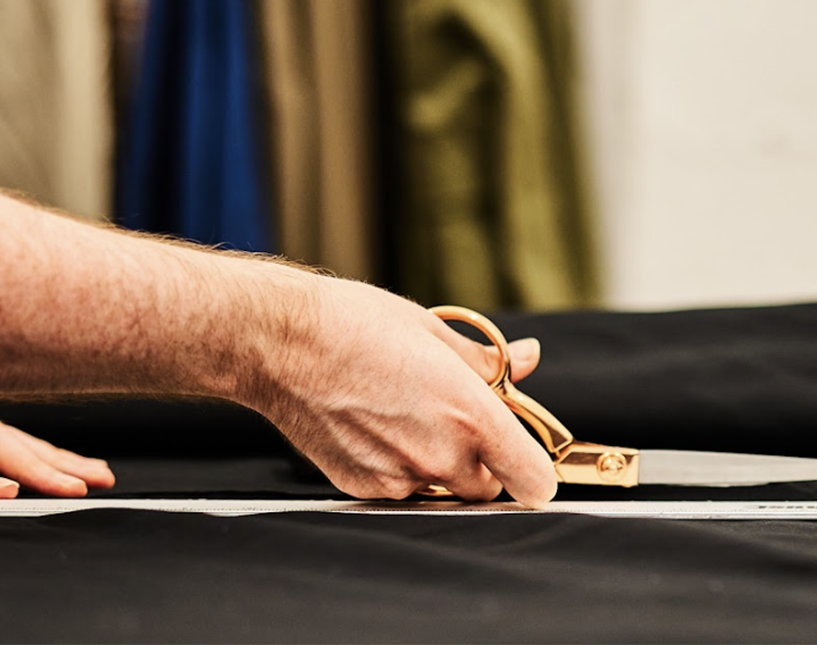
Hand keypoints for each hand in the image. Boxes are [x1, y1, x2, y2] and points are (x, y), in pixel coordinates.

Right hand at [245, 279, 557, 507]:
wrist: (280, 343)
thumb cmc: (355, 326)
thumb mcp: (435, 331)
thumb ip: (489, 361)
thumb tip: (528, 359)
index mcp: (470, 415)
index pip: (534, 481)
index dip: (536, 473)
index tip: (527, 460)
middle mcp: (440, 456)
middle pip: (490, 488)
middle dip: (484, 462)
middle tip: (457, 421)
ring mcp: (401, 478)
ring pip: (443, 491)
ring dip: (440, 466)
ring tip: (408, 416)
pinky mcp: (364, 488)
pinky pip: (401, 490)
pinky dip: (400, 469)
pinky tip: (377, 427)